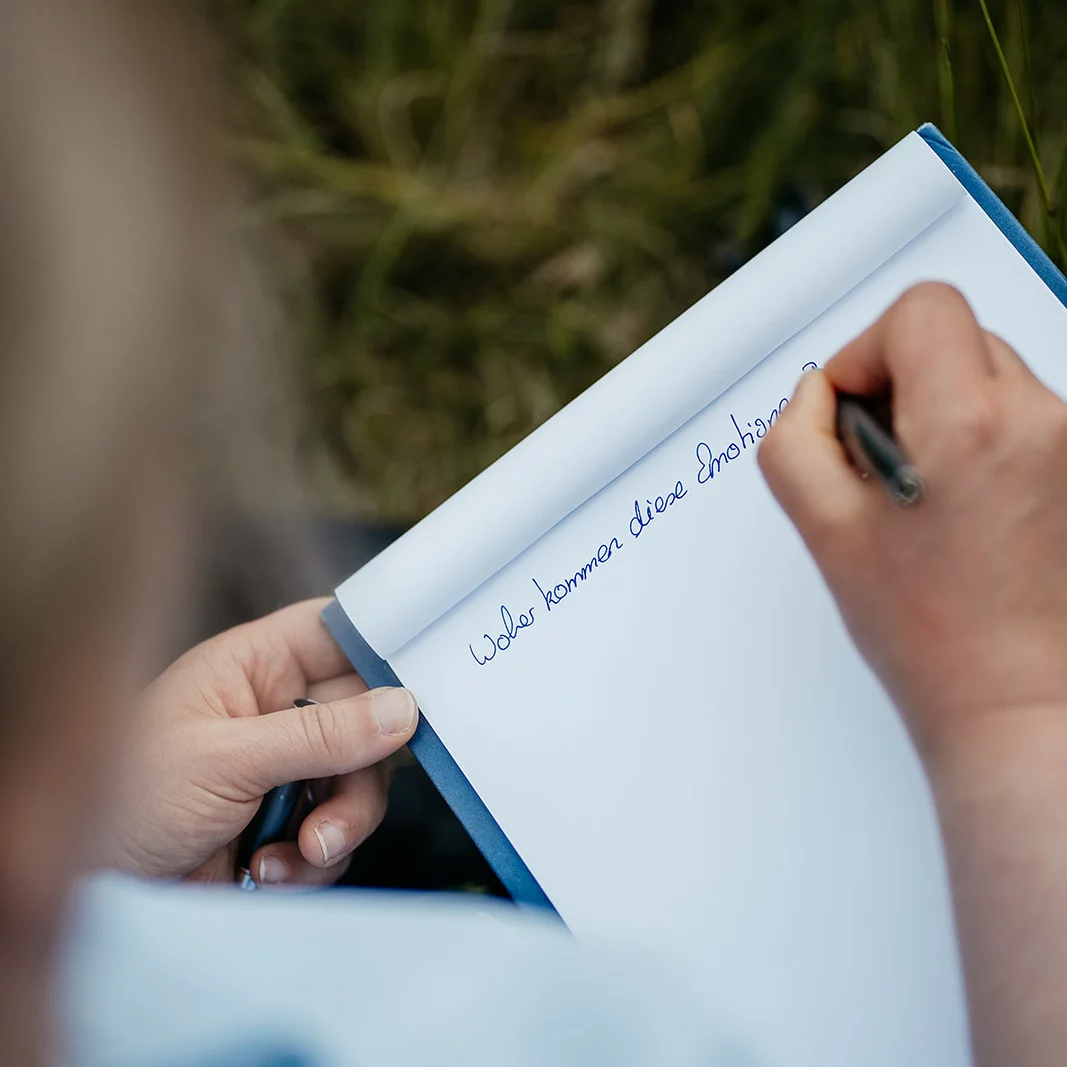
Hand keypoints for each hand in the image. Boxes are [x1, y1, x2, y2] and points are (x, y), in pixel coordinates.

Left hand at [105, 598, 417, 886]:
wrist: (88, 892)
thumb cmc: (121, 801)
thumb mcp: (224, 761)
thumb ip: (319, 736)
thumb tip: (404, 709)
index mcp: (251, 669)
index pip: (334, 635)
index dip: (380, 649)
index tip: (423, 679)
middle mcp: (273, 712)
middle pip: (363, 720)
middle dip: (359, 773)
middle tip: (337, 816)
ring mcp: (281, 771)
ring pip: (357, 784)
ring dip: (339, 827)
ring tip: (299, 857)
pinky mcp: (282, 827)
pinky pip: (335, 836)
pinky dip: (314, 863)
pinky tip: (269, 875)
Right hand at [759, 282, 1066, 1066]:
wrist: (1022, 704)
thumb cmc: (932, 636)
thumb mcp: (826, 534)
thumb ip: (794, 443)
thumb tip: (813, 397)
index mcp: (970, 426)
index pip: (922, 310)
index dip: (869, 350)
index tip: (855, 407)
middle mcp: (1042, 423)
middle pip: (958, 338)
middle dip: (907, 384)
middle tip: (884, 461)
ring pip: (993, 380)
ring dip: (948, 417)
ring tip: (930, 500)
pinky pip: (1025, 421)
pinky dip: (986, 445)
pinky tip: (967, 513)